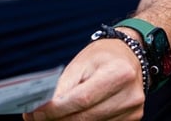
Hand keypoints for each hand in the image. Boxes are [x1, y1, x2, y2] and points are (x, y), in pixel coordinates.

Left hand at [24, 39, 146, 120]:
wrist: (129, 56)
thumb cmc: (103, 56)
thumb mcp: (80, 63)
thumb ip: (64, 85)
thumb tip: (44, 107)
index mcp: (118, 73)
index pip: (81, 99)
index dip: (56, 109)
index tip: (37, 113)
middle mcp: (129, 94)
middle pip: (86, 116)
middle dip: (59, 119)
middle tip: (40, 118)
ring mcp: (133, 109)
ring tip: (54, 116)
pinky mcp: (133, 118)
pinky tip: (72, 116)